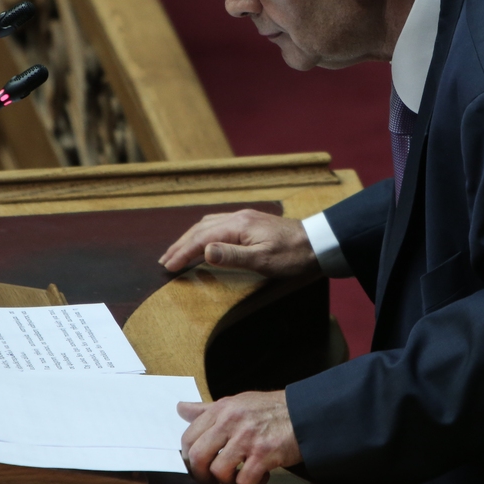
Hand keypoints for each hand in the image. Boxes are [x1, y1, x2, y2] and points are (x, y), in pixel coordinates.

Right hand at [158, 209, 318, 276]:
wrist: (318, 242)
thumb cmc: (293, 255)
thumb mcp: (263, 261)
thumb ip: (232, 256)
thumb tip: (203, 252)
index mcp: (238, 225)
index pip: (201, 239)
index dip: (182, 253)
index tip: (168, 267)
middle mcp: (238, 217)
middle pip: (200, 229)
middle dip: (180, 244)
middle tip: (165, 261)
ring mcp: (245, 217)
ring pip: (208, 224)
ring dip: (190, 238)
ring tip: (178, 251)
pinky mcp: (251, 222)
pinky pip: (218, 224)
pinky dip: (203, 233)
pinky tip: (204, 240)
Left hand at [178, 391, 301, 483]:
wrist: (304, 413)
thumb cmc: (271, 410)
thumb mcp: (236, 403)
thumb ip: (207, 409)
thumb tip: (181, 409)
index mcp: (222, 409)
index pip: (188, 437)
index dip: (189, 457)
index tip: (198, 465)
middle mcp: (231, 421)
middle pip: (197, 456)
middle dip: (202, 474)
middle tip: (213, 478)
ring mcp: (247, 437)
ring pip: (218, 471)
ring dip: (228, 480)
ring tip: (240, 475)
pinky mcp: (264, 454)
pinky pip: (245, 480)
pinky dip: (251, 483)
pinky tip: (260, 475)